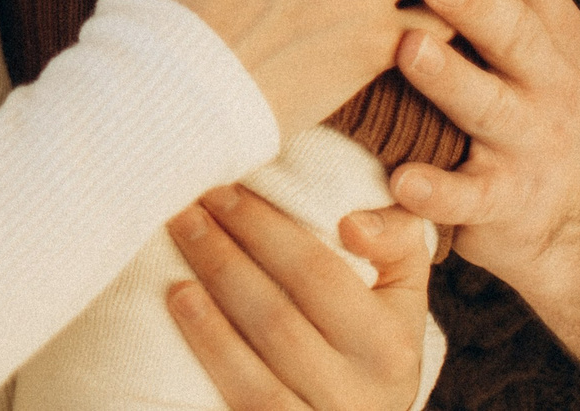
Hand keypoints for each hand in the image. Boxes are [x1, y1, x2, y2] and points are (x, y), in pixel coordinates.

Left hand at [168, 185, 436, 408]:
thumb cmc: (369, 341)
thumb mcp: (399, 295)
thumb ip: (396, 241)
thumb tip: (353, 222)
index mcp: (391, 344)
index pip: (320, 274)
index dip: (266, 227)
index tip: (226, 188)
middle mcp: (362, 388)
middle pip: (279, 312)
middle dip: (228, 250)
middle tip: (189, 205)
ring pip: (261, 350)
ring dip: (213, 286)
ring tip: (181, 236)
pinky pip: (246, 393)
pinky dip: (210, 343)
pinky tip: (179, 299)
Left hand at [386, 0, 579, 295]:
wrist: (571, 217)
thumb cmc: (524, 85)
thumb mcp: (533, 14)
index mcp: (545, 19)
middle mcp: (548, 74)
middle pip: (515, 29)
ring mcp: (529, 140)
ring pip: (491, 107)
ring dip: (452, 81)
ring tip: (410, 51)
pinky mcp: (503, 204)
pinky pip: (466, 200)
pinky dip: (433, 195)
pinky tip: (399, 181)